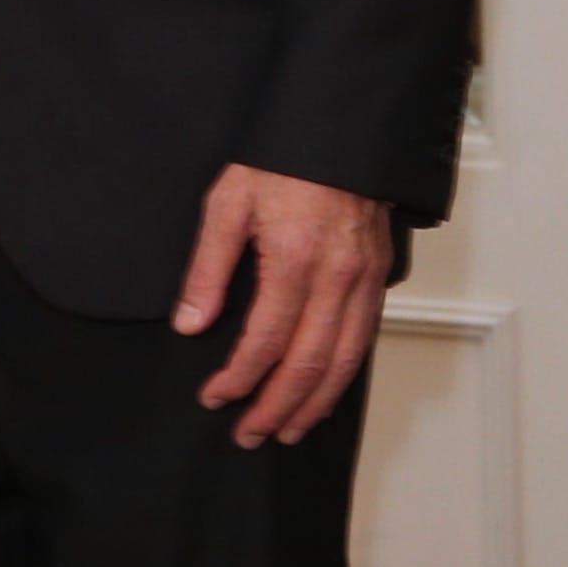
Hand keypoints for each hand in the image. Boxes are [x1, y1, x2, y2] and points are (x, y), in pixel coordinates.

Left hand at [173, 163, 392, 446]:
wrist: (335, 132)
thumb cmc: (278, 161)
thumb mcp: (227, 203)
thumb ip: (208, 268)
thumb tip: (190, 323)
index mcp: (293, 261)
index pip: (264, 341)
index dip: (239, 377)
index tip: (215, 397)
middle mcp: (335, 280)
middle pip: (308, 364)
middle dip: (276, 406)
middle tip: (248, 434)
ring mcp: (363, 282)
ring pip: (343, 362)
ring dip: (313, 404)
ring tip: (285, 430)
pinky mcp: (378, 279)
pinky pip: (363, 340)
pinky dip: (342, 376)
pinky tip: (322, 391)